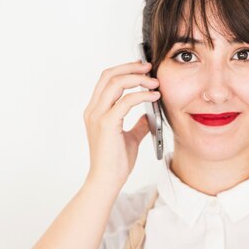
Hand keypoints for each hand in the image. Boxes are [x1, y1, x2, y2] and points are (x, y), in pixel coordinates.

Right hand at [83, 60, 160, 189]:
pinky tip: (154, 97)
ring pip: (115, 83)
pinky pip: (126, 101)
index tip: (143, 68)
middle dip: (130, 67)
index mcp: (96, 111)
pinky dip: (142, 95)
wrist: (107, 181)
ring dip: (137, 78)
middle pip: (109, 75)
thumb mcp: (130, 138)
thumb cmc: (115, 163)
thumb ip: (138, 124)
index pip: (106, 80)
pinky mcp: (106, 124)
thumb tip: (148, 114)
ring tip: (154, 82)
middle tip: (149, 68)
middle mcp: (93, 110)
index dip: (124, 69)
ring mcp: (98, 116)